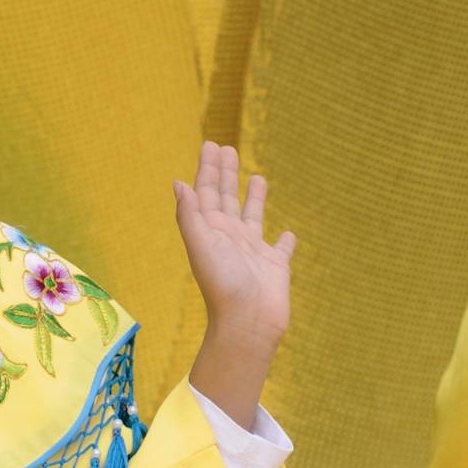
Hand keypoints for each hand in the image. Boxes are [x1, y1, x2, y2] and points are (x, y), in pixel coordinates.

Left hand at [174, 142, 294, 428]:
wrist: (248, 322)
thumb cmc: (223, 284)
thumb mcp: (201, 244)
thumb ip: (189, 214)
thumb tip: (178, 183)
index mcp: (210, 230)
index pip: (206, 192)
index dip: (207, 168)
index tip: (211, 144)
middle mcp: (230, 237)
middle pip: (226, 198)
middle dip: (225, 174)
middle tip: (227, 148)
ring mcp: (253, 251)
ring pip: (253, 216)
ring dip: (253, 197)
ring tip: (257, 176)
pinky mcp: (275, 266)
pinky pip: (281, 249)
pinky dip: (285, 241)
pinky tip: (289, 234)